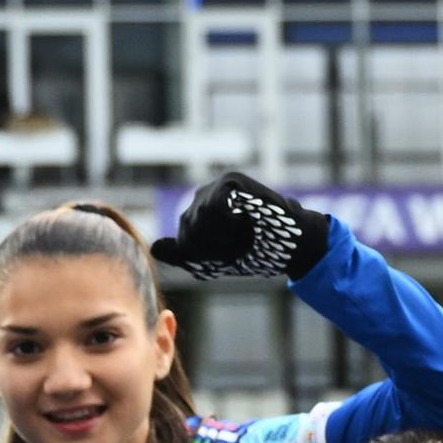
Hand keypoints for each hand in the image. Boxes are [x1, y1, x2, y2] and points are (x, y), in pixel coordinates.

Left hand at [164, 170, 326, 281]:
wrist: (290, 244)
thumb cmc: (254, 252)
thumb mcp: (214, 260)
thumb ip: (183, 254)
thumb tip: (153, 248)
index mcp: (195, 217)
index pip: (183, 241)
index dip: (203, 257)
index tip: (228, 258)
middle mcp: (201, 198)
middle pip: (189, 231)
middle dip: (214, 248)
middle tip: (240, 246)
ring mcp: (215, 188)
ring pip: (199, 219)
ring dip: (223, 237)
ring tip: (243, 234)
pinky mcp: (231, 181)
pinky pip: (215, 207)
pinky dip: (229, 222)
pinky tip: (243, 220)